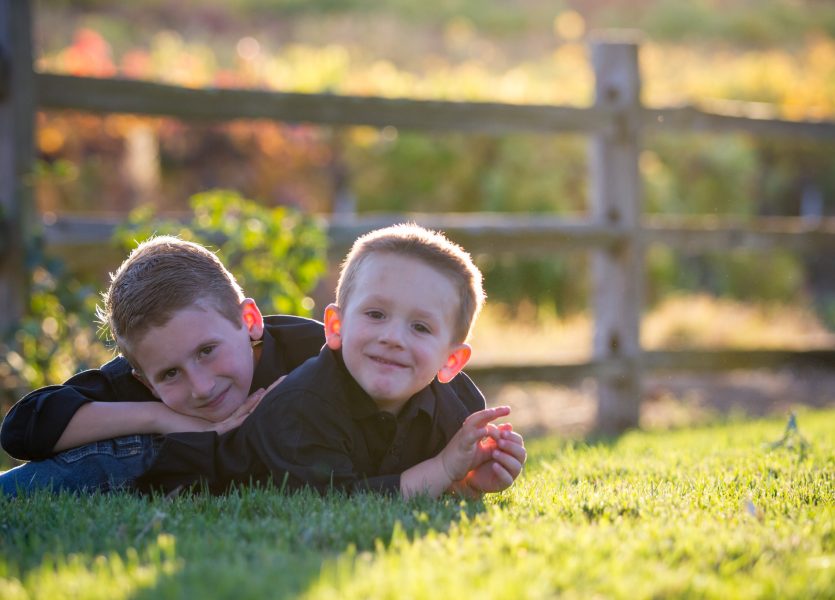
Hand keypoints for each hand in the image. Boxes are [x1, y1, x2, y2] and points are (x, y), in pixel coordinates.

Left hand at [159, 376, 285, 434]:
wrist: (159, 420)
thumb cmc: (174, 409)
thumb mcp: (195, 400)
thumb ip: (208, 393)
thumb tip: (216, 377)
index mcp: (223, 419)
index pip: (248, 406)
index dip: (262, 396)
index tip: (274, 384)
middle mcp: (225, 425)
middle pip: (252, 410)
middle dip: (268, 396)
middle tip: (283, 382)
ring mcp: (221, 430)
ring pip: (247, 414)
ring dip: (262, 401)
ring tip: (274, 389)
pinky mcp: (214, 431)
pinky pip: (235, 419)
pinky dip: (247, 409)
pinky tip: (257, 398)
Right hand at [440, 406, 510, 482]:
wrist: (446, 470)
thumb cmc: (465, 460)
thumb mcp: (483, 451)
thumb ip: (494, 443)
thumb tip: (507, 435)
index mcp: (473, 431)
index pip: (485, 418)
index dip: (496, 413)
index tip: (508, 410)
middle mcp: (467, 430)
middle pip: (480, 416)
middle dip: (493, 411)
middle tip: (507, 409)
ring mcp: (463, 436)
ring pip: (473, 421)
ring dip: (484, 416)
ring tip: (494, 412)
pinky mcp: (461, 445)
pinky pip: (469, 436)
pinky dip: (477, 432)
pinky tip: (485, 430)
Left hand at [459, 424, 525, 494]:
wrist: (471, 474)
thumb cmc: (482, 457)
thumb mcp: (488, 444)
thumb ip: (497, 434)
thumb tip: (508, 425)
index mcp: (513, 450)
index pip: (519, 441)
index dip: (512, 436)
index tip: (502, 433)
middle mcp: (515, 462)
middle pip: (521, 453)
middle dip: (511, 446)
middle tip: (499, 441)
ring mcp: (511, 474)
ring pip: (516, 466)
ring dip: (506, 458)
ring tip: (494, 453)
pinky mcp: (504, 484)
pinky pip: (508, 479)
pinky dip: (502, 471)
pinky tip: (494, 465)